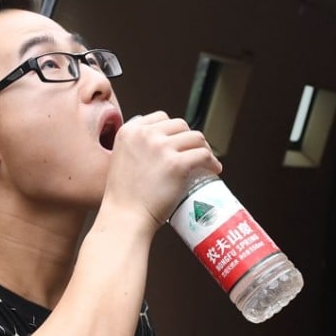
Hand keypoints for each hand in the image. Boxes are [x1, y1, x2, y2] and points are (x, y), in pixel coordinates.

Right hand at [103, 111, 221, 231]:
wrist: (125, 217)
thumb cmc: (124, 197)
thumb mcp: (122, 159)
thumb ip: (137, 147)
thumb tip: (161, 144)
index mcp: (129, 131)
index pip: (160, 118)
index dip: (174, 131)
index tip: (180, 143)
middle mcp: (145, 135)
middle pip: (180, 125)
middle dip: (190, 138)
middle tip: (195, 153)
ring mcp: (161, 148)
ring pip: (195, 137)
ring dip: (204, 148)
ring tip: (206, 161)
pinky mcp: (177, 164)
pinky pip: (203, 155)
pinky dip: (212, 162)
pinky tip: (213, 170)